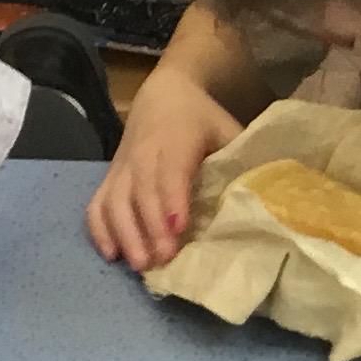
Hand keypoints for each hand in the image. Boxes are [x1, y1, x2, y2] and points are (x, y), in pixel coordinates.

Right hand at [88, 72, 241, 270]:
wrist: (165, 94)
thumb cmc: (202, 118)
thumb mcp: (227, 129)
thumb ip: (241, 158)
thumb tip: (264, 197)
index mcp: (176, 138)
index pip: (171, 172)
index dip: (173, 200)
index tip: (180, 229)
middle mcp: (144, 153)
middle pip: (141, 192)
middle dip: (149, 228)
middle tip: (162, 261)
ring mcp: (122, 167)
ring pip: (114, 200)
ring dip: (125, 234)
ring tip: (140, 266)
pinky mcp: (110, 177)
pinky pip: (97, 204)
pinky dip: (99, 229)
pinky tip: (112, 254)